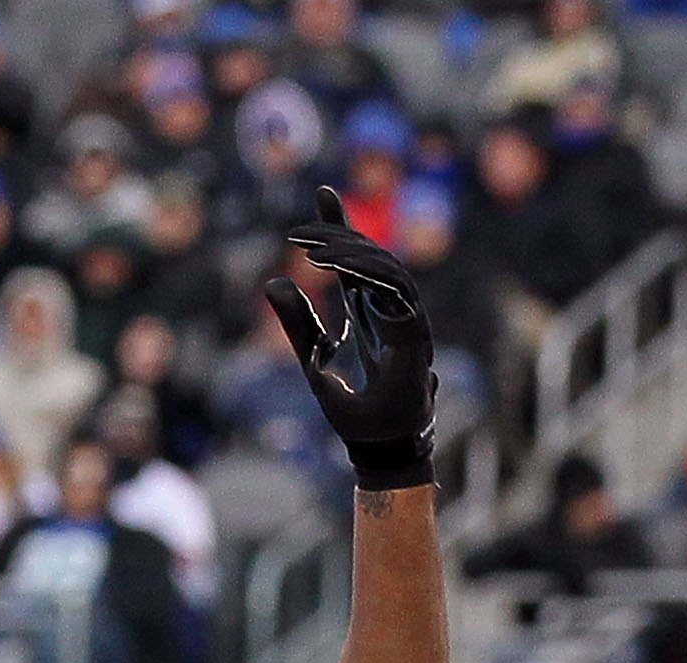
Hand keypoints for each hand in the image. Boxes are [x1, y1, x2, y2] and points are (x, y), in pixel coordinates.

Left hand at [265, 186, 435, 492]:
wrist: (376, 447)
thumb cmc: (352, 410)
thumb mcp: (313, 358)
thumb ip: (296, 322)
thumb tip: (271, 282)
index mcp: (368, 308)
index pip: (356, 256)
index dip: (340, 223)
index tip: (321, 191)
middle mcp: (389, 307)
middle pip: (371, 253)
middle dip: (339, 232)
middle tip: (302, 228)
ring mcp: (405, 318)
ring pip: (385, 268)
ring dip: (352, 255)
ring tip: (315, 252)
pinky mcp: (414, 335)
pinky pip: (397, 293)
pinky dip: (373, 278)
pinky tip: (345, 270)